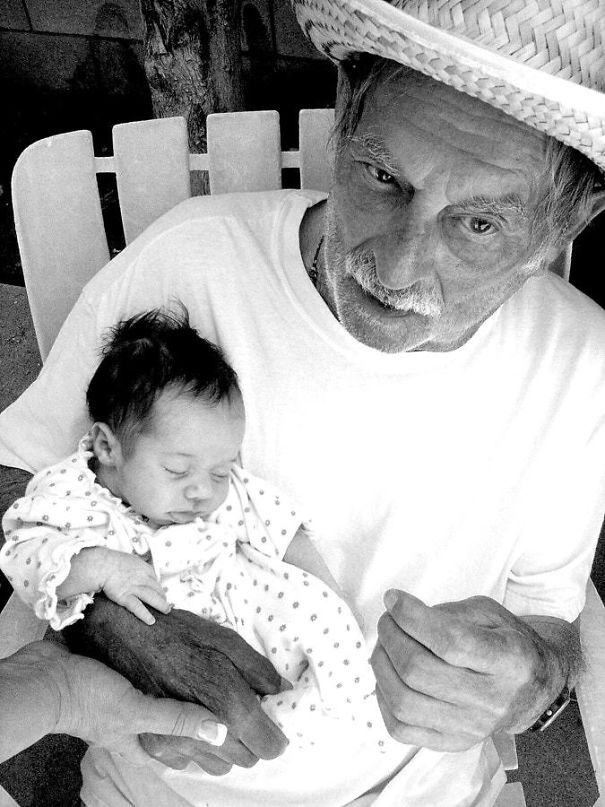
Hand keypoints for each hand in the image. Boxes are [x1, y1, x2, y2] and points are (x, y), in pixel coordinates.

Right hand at [8, 641, 226, 764]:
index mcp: (127, 739)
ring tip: (184, 671)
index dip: (181, 752)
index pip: (159, 753)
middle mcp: (119, 722)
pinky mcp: (103, 673)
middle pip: (152, 725)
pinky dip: (144, 664)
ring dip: (160, 685)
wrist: (44, 675)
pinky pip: (129, 671)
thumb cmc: (87, 700)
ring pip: (143, 696)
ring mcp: (109, 698)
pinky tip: (156, 650)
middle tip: (200, 701)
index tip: (206, 743)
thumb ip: (175, 719)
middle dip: (173, 716)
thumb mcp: (136, 711)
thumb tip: (219, 733)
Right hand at [64, 596, 288, 772]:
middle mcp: (202, 735)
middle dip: (252, 737)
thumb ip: (258, 670)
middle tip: (247, 707)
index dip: (275, 732)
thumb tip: (282, 690)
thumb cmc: (171, 631)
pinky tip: (192, 716)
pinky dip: (196, 746)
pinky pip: (188, 762)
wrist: (115, 636)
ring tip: (219, 710)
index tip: (273, 716)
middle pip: (246, 759)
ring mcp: (174, 745)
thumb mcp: (223, 639)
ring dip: (226, 745)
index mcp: (226, 705)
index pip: (269, 746)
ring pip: (218, 765)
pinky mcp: (152, 747)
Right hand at [101, 550, 170, 624]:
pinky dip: (145, 614)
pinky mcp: (124, 597)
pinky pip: (138, 607)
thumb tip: (138, 571)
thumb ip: (136, 567)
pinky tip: (151, 621)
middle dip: (163, 597)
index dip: (158, 588)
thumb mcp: (129, 560)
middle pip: (157, 589)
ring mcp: (134, 588)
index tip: (160, 593)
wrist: (101, 565)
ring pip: (152, 597)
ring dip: (161, 605)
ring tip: (166, 611)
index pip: (155, 580)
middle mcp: (142, 578)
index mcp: (144, 568)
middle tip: (167, 604)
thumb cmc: (111, 561)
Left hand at [371, 590, 571, 751]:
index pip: (450, 641)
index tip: (393, 599)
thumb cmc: (507, 643)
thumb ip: (449, 612)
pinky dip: (383, 700)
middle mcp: (492, 699)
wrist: (534, 691)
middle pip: (420, 671)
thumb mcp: (490, 613)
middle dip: (391, 637)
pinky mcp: (453, 743)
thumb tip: (401, 612)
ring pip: (405, 702)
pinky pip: (402, 730)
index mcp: (509, 660)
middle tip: (387, 620)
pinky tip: (387, 677)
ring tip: (383, 645)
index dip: (412, 617)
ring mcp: (471, 727)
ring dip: (382, 666)